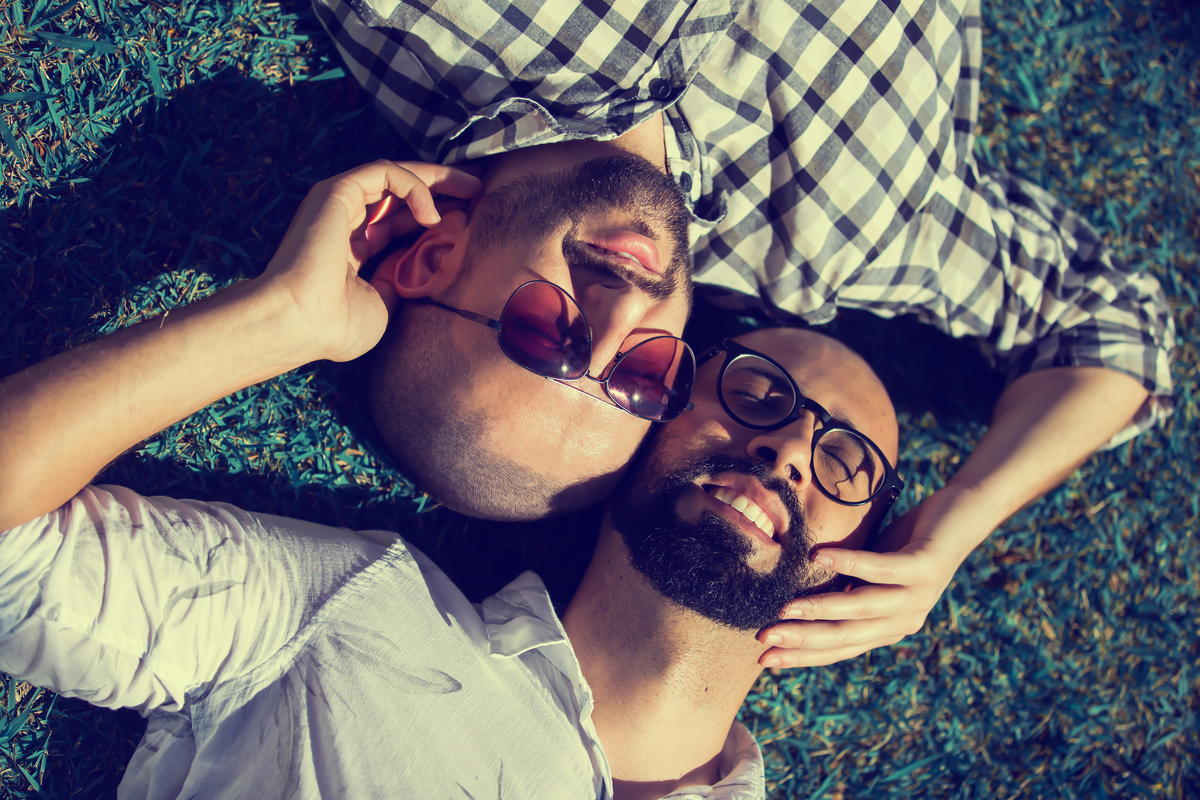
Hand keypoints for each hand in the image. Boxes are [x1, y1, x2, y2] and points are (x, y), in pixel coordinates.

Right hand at [258, 160, 480, 362]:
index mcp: (352, 250)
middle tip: (480, 189)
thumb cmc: (333, 326)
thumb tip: (420, 264)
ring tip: (473, 188)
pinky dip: (414, 186)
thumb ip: (399, 281)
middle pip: (402, 194)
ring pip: (396, 176)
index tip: (470, 220)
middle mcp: (345, 222)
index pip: (400, 223)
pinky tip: (433, 215)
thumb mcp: (382, 305)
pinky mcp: (337, 192)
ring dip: (437, 179)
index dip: (435, 219)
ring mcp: (339, 205)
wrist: (298, 323)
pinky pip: (384, 173)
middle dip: (444, 189)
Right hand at [758, 485, 992, 667]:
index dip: (802, 655)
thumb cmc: (908, 544)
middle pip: (846, 636)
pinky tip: (820, 558)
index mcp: (887, 627)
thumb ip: (844, 590)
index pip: (839, 649)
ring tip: (786, 608)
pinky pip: (883, 569)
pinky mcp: (924, 568)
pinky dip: (850, 565)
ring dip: (821, 608)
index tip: (765, 658)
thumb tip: (799, 597)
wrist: (961, 517)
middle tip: (765, 638)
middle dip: (802, 639)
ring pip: (862, 608)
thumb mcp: (871, 574)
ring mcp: (917, 596)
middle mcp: (903, 620)